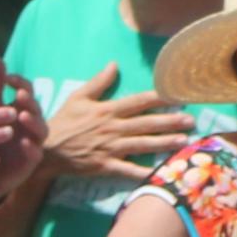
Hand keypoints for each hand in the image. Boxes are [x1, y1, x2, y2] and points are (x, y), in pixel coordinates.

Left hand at [0, 85, 49, 206]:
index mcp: (22, 109)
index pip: (27, 91)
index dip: (20, 83)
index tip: (8, 78)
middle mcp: (31, 124)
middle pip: (36, 109)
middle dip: (29, 101)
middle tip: (19, 95)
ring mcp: (33, 142)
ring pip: (41, 130)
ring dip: (33, 122)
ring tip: (22, 116)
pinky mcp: (30, 161)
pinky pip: (35, 154)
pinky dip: (31, 148)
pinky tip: (23, 143)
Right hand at [43, 68, 193, 181]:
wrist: (45, 150)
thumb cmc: (61, 123)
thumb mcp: (77, 97)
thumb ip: (98, 82)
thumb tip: (114, 64)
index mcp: (107, 110)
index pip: (139, 101)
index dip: (160, 97)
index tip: (179, 94)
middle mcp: (113, 128)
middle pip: (147, 123)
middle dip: (171, 121)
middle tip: (192, 120)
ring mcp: (110, 148)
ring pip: (143, 145)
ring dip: (165, 143)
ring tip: (185, 142)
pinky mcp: (106, 166)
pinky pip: (129, 170)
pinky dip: (145, 172)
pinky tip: (162, 172)